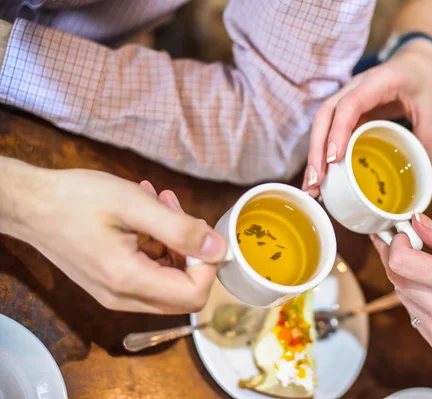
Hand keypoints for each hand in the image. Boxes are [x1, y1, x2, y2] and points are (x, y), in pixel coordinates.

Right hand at [12, 167, 226, 313]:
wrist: (29, 205)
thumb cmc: (76, 199)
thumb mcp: (134, 205)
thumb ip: (180, 229)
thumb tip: (219, 249)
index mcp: (130, 281)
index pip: (194, 295)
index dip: (206, 264)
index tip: (196, 228)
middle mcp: (123, 299)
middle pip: (184, 293)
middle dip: (191, 252)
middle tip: (176, 211)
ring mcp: (116, 294)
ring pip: (169, 282)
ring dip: (174, 244)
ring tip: (160, 203)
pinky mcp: (111, 284)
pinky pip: (150, 275)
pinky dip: (157, 246)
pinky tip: (147, 214)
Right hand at [302, 39, 431, 196]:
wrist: (417, 63)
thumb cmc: (424, 82)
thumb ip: (426, 142)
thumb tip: (424, 180)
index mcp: (379, 82)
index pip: (350, 103)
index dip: (339, 130)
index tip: (333, 158)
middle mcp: (355, 87)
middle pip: (325, 115)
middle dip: (316, 149)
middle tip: (315, 181)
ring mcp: (346, 97)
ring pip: (321, 123)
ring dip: (314, 154)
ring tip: (313, 186)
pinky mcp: (346, 111)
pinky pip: (329, 130)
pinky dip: (323, 152)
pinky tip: (322, 176)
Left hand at [370, 213, 431, 366]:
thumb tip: (415, 220)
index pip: (400, 262)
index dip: (395, 244)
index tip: (404, 234)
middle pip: (396, 278)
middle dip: (395, 256)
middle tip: (407, 243)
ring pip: (401, 294)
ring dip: (406, 277)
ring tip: (429, 268)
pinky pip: (412, 312)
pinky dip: (416, 297)